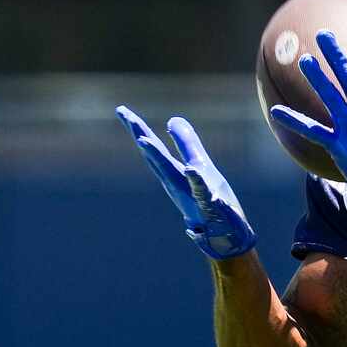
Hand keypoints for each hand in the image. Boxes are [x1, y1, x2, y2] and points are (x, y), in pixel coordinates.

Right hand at [116, 106, 256, 259]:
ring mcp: (193, 198)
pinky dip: (197, 183)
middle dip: (142, 138)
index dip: (138, 129)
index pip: (153, 149)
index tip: (121, 109)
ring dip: (158, 159)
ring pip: (174, 176)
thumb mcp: (200, 166)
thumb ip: (187, 144)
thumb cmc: (209, 202)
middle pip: (157, 159)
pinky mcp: (211, 210)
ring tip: (143, 140)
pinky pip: (204, 195)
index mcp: (174, 174)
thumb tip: (172, 118)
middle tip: (125, 117)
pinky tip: (191, 170)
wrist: (226, 237)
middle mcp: (179, 185)